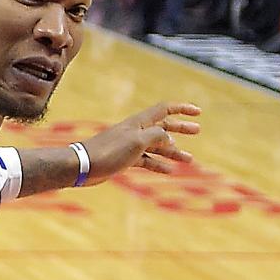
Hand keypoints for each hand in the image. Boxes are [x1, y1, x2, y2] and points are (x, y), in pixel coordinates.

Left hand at [79, 101, 201, 181]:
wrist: (82, 166)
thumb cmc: (109, 151)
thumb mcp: (138, 141)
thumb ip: (157, 136)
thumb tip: (169, 138)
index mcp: (139, 123)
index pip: (164, 110)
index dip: (181, 109)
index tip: (198, 112)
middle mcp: (135, 132)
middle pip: (162, 127)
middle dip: (180, 128)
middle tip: (197, 131)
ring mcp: (129, 146)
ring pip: (156, 146)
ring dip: (173, 152)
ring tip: (189, 159)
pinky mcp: (123, 159)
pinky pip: (146, 160)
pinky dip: (158, 164)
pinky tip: (169, 171)